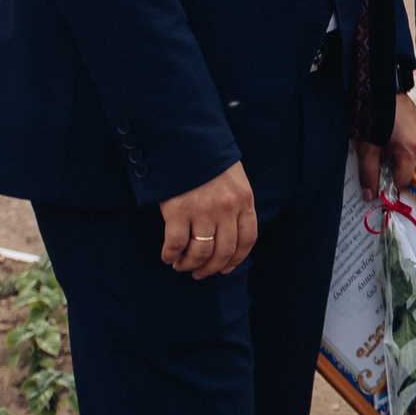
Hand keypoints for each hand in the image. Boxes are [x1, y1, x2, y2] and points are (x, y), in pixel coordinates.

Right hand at [159, 161, 256, 278]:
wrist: (185, 141)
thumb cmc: (208, 162)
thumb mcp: (234, 180)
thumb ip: (236, 204)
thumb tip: (230, 234)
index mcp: (244, 200)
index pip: (247, 240)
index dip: (236, 260)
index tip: (225, 269)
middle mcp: (227, 209)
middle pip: (224, 251)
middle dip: (211, 268)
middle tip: (199, 273)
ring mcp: (203, 210)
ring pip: (200, 252)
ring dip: (190, 265)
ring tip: (182, 265)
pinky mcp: (177, 210)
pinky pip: (175, 244)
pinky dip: (171, 255)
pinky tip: (168, 256)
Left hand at [358, 91, 415, 199]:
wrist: (379, 85)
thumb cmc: (372, 115)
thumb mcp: (366, 147)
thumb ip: (368, 173)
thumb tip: (369, 195)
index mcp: (410, 150)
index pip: (407, 181)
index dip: (395, 190)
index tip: (383, 193)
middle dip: (414, 184)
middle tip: (395, 185)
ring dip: (414, 169)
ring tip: (393, 167)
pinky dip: (414, 156)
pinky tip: (396, 150)